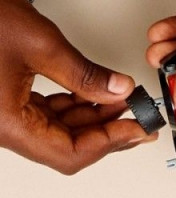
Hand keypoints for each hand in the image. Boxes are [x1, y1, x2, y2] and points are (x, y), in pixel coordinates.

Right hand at [0, 0, 157, 173]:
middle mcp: (2, 126)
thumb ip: (85, 75)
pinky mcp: (5, 100)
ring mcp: (3, 115)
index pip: (69, 153)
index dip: (110, 143)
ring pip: (58, 131)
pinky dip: (75, 106)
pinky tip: (97, 94)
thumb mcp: (42, 44)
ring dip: (93, 119)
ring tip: (124, 101)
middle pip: (66, 146)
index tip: (138, 128)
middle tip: (140, 118)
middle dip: (107, 132)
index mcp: (6, 123)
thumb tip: (120, 91)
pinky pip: (46, 114)